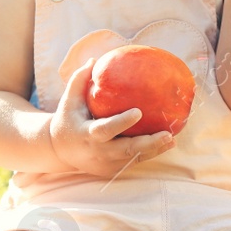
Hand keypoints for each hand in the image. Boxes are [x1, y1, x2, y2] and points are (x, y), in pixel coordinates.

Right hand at [49, 59, 177, 177]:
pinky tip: (166, 143)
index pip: (105, 129)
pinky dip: (150, 153)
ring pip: (133, 158)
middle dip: (147, 144)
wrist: (59, 151)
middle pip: (125, 150)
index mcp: (86, 134)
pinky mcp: (112, 170)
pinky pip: (133, 161)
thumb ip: (79, 80)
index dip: (121, 122)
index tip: (138, 112)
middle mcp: (97, 152)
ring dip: (154, 149)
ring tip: (172, 139)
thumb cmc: (67, 119)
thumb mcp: (69, 100)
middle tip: (167, 134)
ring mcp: (106, 164)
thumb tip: (95, 60)